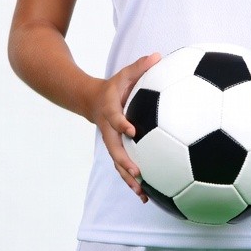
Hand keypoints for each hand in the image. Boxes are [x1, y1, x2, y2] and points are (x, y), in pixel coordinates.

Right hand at [89, 52, 160, 202]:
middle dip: (125, 162)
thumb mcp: (124, 74)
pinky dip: (132, 181)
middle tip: (138, 173)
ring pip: (118, 164)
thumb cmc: (114, 86)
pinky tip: (146, 195)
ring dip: (128, 179)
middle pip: (115, 150)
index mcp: (110, 111)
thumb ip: (140, 66)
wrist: (92, 101)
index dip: (122, 124)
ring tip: (142, 193)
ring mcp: (112, 142)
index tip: (132, 130)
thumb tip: (159, 55)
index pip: (115, 119)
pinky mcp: (117, 150)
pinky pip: (123, 167)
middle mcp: (109, 130)